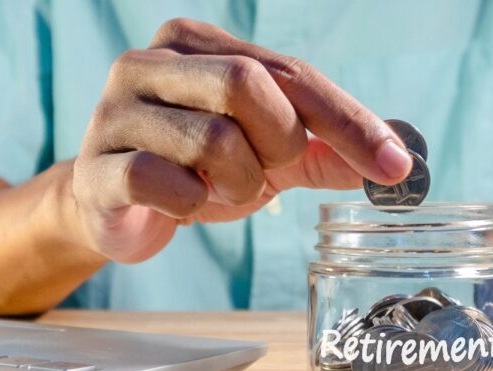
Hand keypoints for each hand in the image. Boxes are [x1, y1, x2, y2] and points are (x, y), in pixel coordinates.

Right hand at [72, 18, 411, 262]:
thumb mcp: (265, 154)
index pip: (292, 72)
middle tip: (265, 169)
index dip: (349, 120)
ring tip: (220, 188)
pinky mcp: (97, 166)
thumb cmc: (194, 168)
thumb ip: (322, 150)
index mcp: (196, 43)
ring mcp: (116, 111)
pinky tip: (183, 202)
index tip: (395, 166)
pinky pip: (165, 183)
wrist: (115, 204)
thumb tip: (396, 159)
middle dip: (277, 143)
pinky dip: (193, 203)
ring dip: (239, 181)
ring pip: (214, 139)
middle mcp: (150, 62)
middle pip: (248, 84)